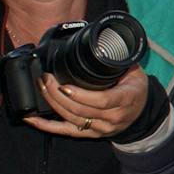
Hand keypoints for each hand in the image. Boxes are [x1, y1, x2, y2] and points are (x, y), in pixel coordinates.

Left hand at [23, 66, 148, 139]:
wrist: (141, 112)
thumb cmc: (136, 88)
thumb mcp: (134, 71)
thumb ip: (119, 59)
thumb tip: (104, 40)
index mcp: (126, 99)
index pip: (102, 101)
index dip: (81, 95)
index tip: (65, 85)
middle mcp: (113, 117)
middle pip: (80, 110)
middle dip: (58, 94)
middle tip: (46, 78)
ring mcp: (101, 128)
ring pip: (71, 119)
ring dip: (52, 103)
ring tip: (41, 86)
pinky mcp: (90, 134)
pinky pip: (65, 131)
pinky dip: (46, 126)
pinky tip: (31, 118)